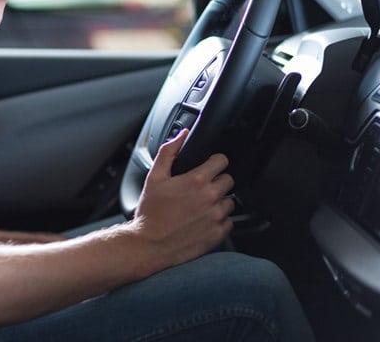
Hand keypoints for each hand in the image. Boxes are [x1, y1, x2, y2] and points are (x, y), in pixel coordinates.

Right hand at [132, 129, 233, 268]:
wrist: (149, 244)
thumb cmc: (150, 212)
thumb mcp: (154, 177)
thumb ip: (169, 152)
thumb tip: (182, 134)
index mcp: (196, 180)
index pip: (222, 161)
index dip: (214, 162)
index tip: (208, 167)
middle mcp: (210, 197)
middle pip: (229, 180)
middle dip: (216, 181)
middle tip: (200, 189)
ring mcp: (216, 217)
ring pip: (230, 201)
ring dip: (219, 202)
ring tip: (199, 207)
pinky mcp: (218, 234)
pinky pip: (229, 222)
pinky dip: (219, 220)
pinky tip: (202, 221)